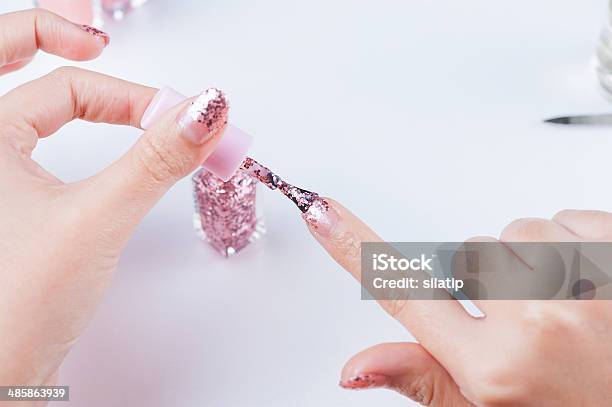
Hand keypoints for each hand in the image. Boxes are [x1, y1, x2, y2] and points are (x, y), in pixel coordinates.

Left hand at [0, 9, 226, 389]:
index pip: (63, 86)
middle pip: (9, 63)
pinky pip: (38, 143)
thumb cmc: (14, 307)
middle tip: (94, 39)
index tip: (172, 115)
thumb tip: (204, 111)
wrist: (0, 375)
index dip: (127, 95)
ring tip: (107, 80)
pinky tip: (96, 134)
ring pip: (30, 106)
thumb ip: (156, 160)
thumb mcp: (97, 218)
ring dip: (74, 91)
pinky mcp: (13, 203)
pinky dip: (73, 129)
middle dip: (53, 42)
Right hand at [304, 200, 611, 405]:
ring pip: (521, 233)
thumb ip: (422, 379)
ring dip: (535, 261)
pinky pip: (569, 220)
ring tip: (566, 307)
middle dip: (489, 281)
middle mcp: (538, 321)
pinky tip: (593, 287)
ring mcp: (586, 281)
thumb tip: (355, 367)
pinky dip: (577, 245)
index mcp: (495, 367)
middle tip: (524, 323)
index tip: (322, 212)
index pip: (404, 294)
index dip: (354, 248)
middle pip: (472, 254)